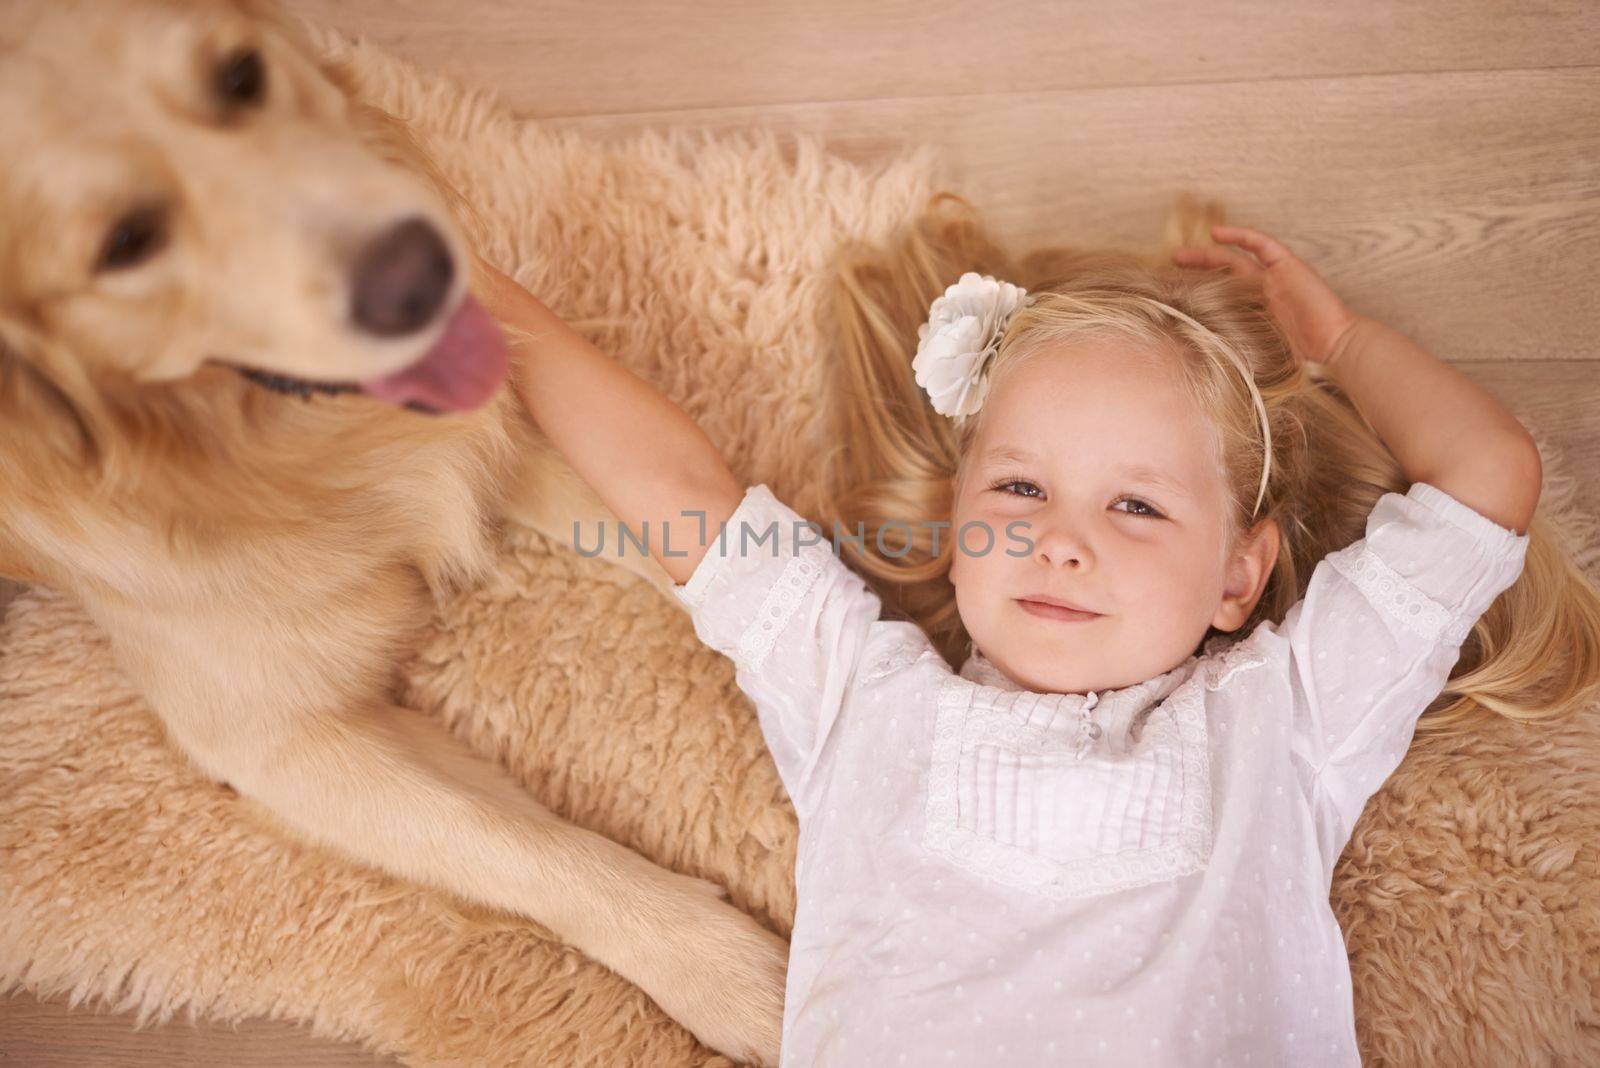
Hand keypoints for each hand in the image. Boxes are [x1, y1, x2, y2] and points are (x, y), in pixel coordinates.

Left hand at [1172, 225, 1360, 366]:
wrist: (1334, 347)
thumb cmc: (1304, 361)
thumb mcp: (1260, 358)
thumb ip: (1236, 355)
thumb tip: (1200, 371)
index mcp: (1258, 313)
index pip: (1223, 296)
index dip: (1202, 292)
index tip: (1176, 294)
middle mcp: (1265, 293)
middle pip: (1225, 274)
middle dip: (1198, 269)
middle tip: (1171, 267)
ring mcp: (1276, 278)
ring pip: (1236, 258)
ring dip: (1209, 253)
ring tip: (1180, 255)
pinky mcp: (1288, 266)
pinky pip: (1262, 244)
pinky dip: (1241, 236)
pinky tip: (1216, 234)